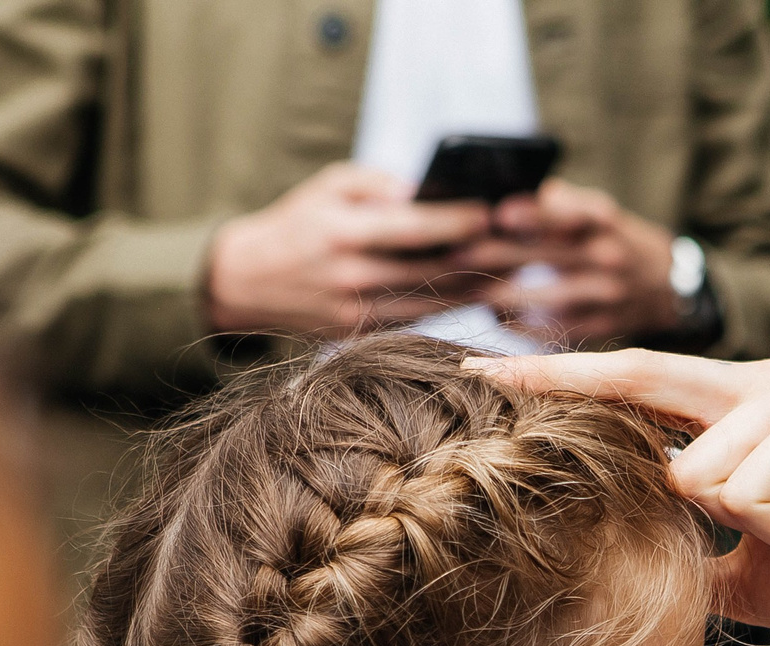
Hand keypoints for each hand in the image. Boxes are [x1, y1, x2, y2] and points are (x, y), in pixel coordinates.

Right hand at [208, 164, 496, 337]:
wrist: (246, 282)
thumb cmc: (297, 223)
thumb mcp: (328, 186)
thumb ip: (378, 185)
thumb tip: (429, 189)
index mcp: (341, 232)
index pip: (410, 228)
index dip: (455, 222)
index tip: (492, 213)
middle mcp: (349, 276)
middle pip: (430, 270)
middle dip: (480, 257)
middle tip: (523, 246)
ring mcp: (355, 313)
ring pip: (430, 302)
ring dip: (476, 289)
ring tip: (515, 272)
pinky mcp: (359, 337)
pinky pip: (415, 321)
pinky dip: (450, 308)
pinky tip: (481, 295)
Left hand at [456, 181, 682, 346]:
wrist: (669, 287)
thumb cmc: (617, 240)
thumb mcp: (598, 211)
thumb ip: (557, 203)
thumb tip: (506, 197)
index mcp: (602, 220)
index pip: (562, 212)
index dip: (528, 214)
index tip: (495, 214)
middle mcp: (607, 256)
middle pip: (543, 256)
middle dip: (495, 255)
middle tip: (452, 255)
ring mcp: (605, 295)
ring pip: (543, 298)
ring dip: (500, 294)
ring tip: (467, 289)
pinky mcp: (601, 327)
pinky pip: (553, 329)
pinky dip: (521, 324)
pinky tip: (496, 317)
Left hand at [471, 351, 769, 645]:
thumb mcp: (737, 568)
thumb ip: (683, 543)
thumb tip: (610, 558)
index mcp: (747, 407)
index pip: (638, 382)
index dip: (562, 379)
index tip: (487, 376)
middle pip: (642, 385)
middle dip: (564, 390)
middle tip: (483, 377)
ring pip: (691, 468)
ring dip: (737, 526)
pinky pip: (739, 487)